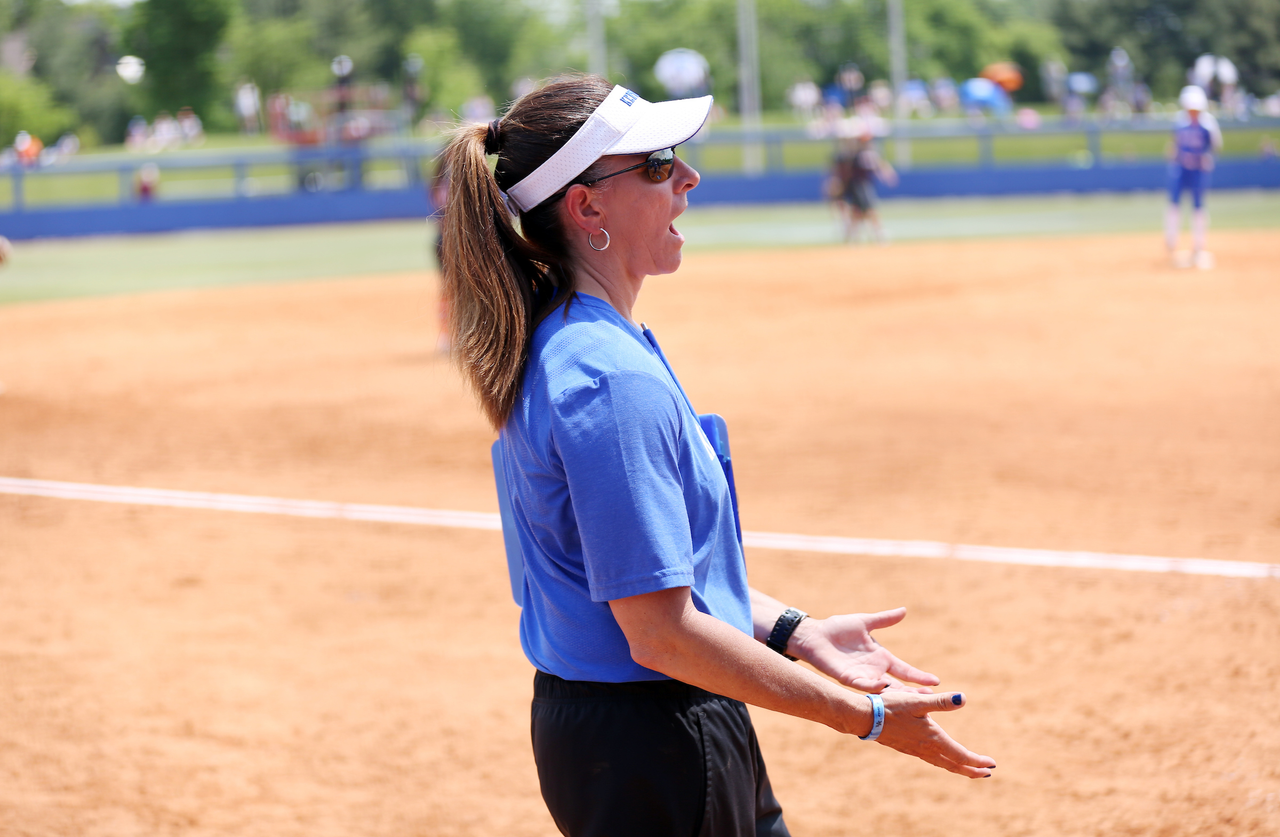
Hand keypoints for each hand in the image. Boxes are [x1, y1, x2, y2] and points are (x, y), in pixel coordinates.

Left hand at [791, 607, 940, 693]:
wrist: (815, 635)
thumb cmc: (838, 628)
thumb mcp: (865, 622)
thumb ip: (884, 620)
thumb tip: (904, 610)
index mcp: (880, 658)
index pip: (904, 670)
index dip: (919, 676)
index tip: (936, 681)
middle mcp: (874, 670)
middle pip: (898, 685)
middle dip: (914, 692)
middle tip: (931, 700)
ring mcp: (862, 676)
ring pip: (884, 690)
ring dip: (897, 694)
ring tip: (913, 699)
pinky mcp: (847, 677)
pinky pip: (863, 685)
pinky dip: (873, 686)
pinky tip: (883, 685)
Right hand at [873, 691, 995, 778]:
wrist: (865, 718)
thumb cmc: (891, 707)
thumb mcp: (918, 701)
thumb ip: (941, 701)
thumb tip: (963, 698)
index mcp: (933, 739)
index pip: (961, 755)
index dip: (978, 761)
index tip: (992, 765)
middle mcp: (926, 748)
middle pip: (953, 764)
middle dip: (971, 770)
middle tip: (986, 774)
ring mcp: (915, 750)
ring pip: (941, 763)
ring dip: (957, 767)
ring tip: (968, 769)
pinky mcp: (906, 748)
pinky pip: (930, 759)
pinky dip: (942, 761)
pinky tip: (939, 756)